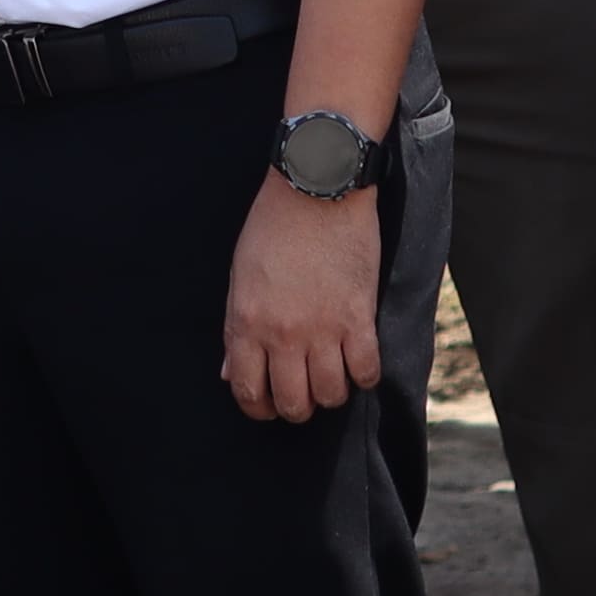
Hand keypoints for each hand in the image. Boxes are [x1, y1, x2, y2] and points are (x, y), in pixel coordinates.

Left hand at [221, 183, 384, 426]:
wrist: (316, 188)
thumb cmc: (272, 227)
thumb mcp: (240, 276)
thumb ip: (235, 329)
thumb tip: (229, 373)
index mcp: (247, 322)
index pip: (248, 390)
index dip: (258, 407)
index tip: (268, 403)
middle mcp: (283, 333)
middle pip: (292, 402)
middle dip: (296, 407)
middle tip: (302, 394)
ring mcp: (323, 329)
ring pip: (330, 395)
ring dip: (331, 393)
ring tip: (331, 376)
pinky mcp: (359, 318)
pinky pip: (366, 372)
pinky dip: (364, 376)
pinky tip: (359, 362)